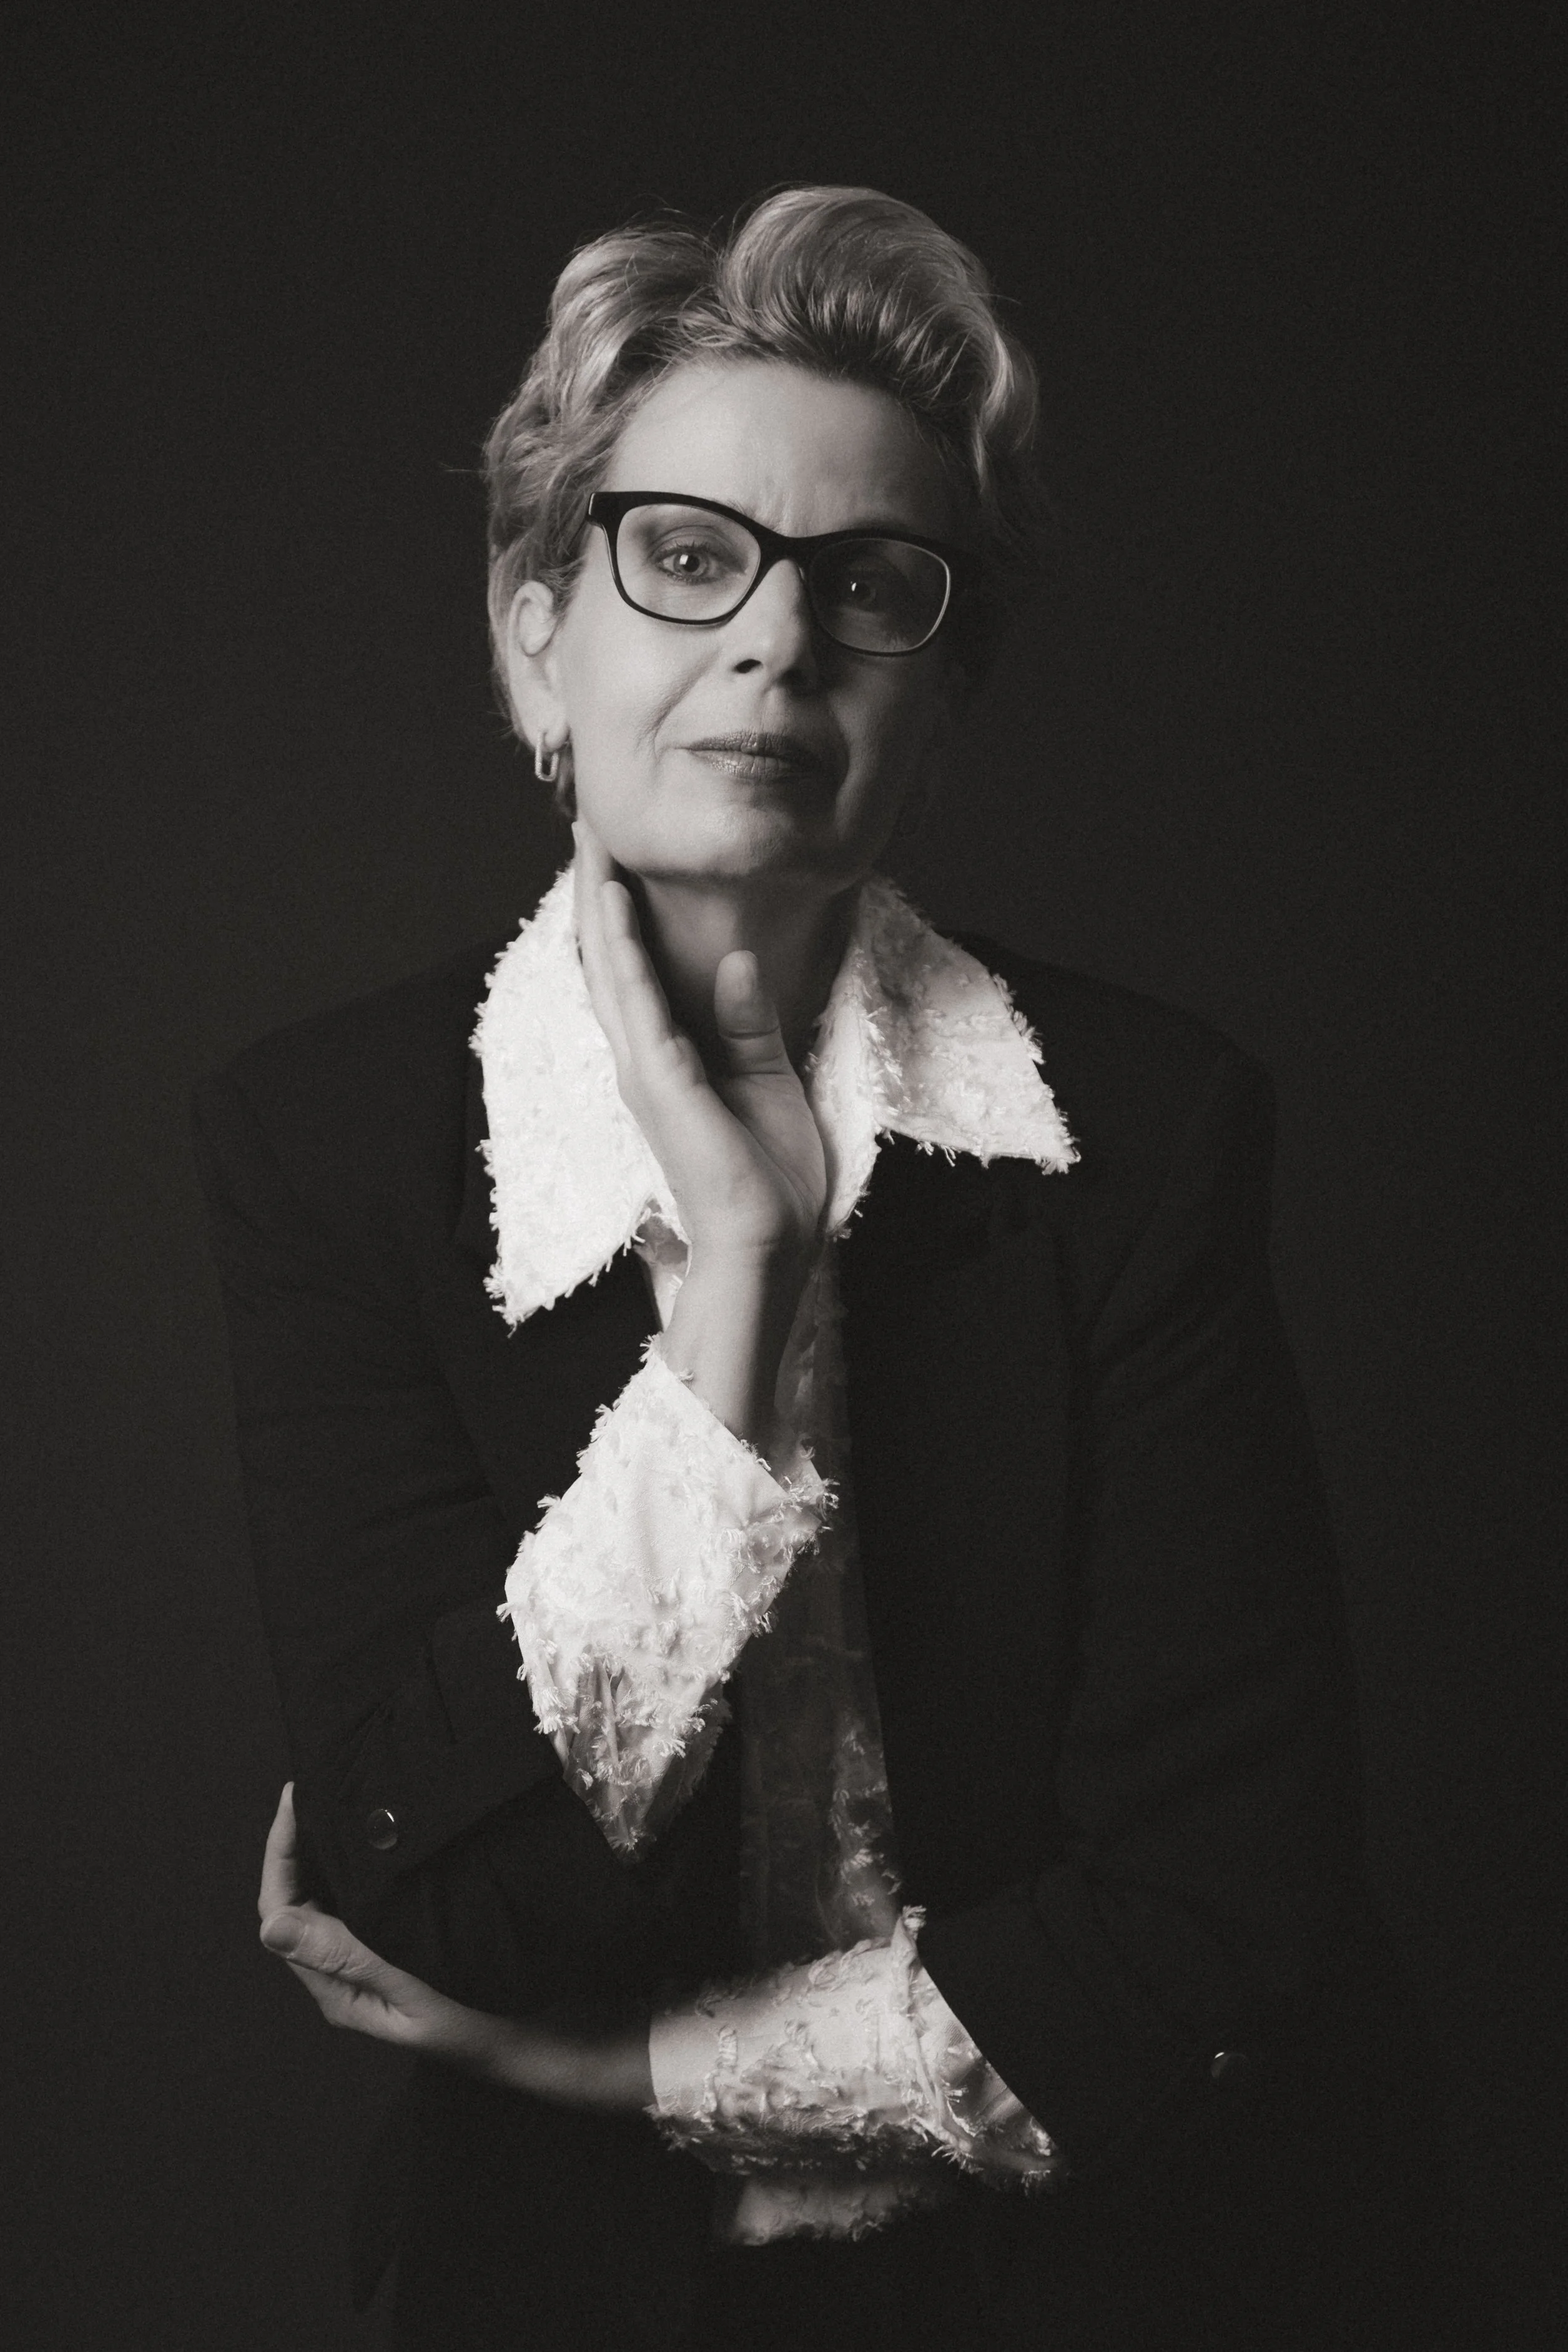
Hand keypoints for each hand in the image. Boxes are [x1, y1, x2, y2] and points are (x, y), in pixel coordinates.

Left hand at [256, 1786, 653, 2110]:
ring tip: (341, 1798)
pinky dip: (366, 1863)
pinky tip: (385, 1832)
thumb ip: (349, 1959)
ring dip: (331, 1851)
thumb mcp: (416, 1995)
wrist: (554, 2040)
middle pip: (302, 1902)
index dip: (281, 1855)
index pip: (283, 1917)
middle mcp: (351, 1976)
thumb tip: (272, 1928)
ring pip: (335, 1898)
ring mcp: (381, 1960)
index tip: (297, 1798)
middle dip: (301, 1844)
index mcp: (342, 1992)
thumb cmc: (489, 2026)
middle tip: (316, 1785)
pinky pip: (370, 1899)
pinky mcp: (412, 1945)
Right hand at [573, 820, 826, 1268]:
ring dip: (598, 903)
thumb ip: (750, 1024)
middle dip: (598, 891)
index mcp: (671, 1060)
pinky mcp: (659, 1082)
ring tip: (590, 843)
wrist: (768, 1245)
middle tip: (588, 825)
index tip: (619, 857)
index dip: (624, 914)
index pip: (639, 972)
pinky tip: (613, 905)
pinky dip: (621, 951)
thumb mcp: (769, 1082)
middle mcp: (645, 1059)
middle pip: (610, 959)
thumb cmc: (768, 1178)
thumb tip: (740, 961)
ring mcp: (645, 1069)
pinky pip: (635, 1003)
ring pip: (611, 969)